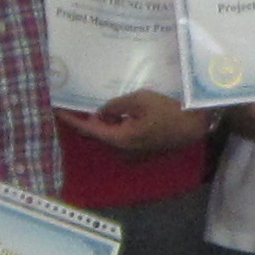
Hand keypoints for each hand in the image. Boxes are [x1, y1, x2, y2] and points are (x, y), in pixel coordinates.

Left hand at [63, 89, 223, 155]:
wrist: (196, 126)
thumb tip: (101, 113)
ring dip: (106, 124)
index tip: (58, 110)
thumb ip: (115, 106)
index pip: (89, 130)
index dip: (72, 120)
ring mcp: (133, 155)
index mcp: (120, 140)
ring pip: (111, 137)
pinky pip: (122, 139)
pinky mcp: (143, 152)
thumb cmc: (169, 110)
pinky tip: (123, 114)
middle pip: (99, 135)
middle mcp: (123, 152)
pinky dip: (118, 127)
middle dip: (90, 120)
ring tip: (105, 106)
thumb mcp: (139, 100)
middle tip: (82, 102)